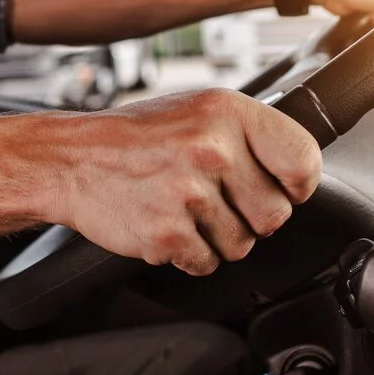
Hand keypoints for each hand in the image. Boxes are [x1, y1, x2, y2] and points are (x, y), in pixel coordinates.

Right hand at [46, 89, 321, 275]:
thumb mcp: (201, 111)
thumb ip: (251, 136)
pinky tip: (169, 225)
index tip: (285, 189)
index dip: (298, 184)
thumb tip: (300, 172)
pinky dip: (190, 254)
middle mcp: (212, 149)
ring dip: (218, 238)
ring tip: (186, 210)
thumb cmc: (140, 136)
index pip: (302, 159)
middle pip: (275, 215)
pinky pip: (206, 263)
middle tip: (218, 202)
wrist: (71, 159)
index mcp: (228, 111)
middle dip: (251, 218)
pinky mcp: (166, 232)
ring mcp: (188, 192)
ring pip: (242, 245)